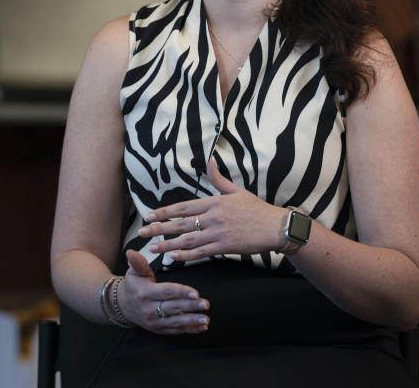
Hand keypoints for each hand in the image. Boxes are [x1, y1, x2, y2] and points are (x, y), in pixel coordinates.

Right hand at [117, 249, 209, 333]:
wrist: (122, 306)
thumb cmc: (133, 287)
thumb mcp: (134, 273)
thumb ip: (137, 263)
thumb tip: (131, 252)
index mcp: (146, 293)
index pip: (167, 291)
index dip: (182, 292)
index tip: (195, 293)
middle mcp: (150, 309)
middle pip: (174, 306)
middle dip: (191, 306)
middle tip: (205, 304)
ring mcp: (154, 321)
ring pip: (176, 321)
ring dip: (192, 320)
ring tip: (206, 318)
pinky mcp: (159, 329)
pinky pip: (176, 330)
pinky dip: (189, 329)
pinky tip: (201, 327)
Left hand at [138, 157, 285, 260]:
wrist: (276, 227)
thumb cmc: (256, 209)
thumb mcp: (237, 191)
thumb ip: (219, 179)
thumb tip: (210, 161)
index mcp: (214, 202)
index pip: (183, 207)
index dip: (165, 212)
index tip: (149, 215)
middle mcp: (214, 217)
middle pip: (181, 223)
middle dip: (160, 228)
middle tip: (143, 233)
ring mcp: (219, 233)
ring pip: (188, 240)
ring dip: (168, 244)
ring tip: (153, 248)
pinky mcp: (226, 247)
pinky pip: (202, 252)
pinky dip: (186, 255)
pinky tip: (173, 257)